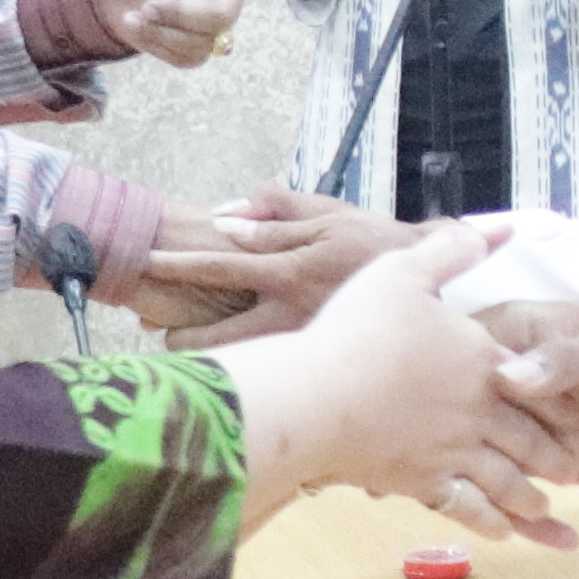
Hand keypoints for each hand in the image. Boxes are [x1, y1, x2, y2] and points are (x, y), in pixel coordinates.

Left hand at [79, 0, 344, 67]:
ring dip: (161, 29)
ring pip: (203, 40)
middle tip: (144, 6)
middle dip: (179, 13)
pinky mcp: (194, 51)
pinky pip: (188, 58)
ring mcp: (211, 27)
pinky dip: (157, 46)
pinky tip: (142, 28)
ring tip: (136, 13)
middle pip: (223, 14)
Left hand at [130, 189, 408, 340]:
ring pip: (239, 361)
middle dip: (180, 336)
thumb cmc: (377, 241)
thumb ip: (275, 208)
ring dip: (209, 355)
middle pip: (216, 337)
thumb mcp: (329, 212)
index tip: (144, 264)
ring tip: (188, 346)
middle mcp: (288, 315)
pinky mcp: (315, 363)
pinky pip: (270, 371)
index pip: (216, 267)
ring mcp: (301, 346)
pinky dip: (248, 367)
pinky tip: (240, 363)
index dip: (175, 266)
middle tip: (159, 329)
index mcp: (287, 271)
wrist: (435, 283)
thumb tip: (225, 215)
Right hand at [218, 222, 578, 543]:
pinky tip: (502, 533)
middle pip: (528, 436)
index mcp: (481, 359)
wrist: (315, 397)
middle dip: (554, 456)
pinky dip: (488, 521)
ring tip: (548, 512)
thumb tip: (503, 226)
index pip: (529, 378)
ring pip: (506, 479)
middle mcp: (479, 410)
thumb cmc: (356, 330)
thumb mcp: (405, 271)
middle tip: (576, 474)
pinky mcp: (425, 482)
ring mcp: (454, 450)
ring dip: (529, 498)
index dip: (553, 394)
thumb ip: (456, 248)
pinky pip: (467, 507)